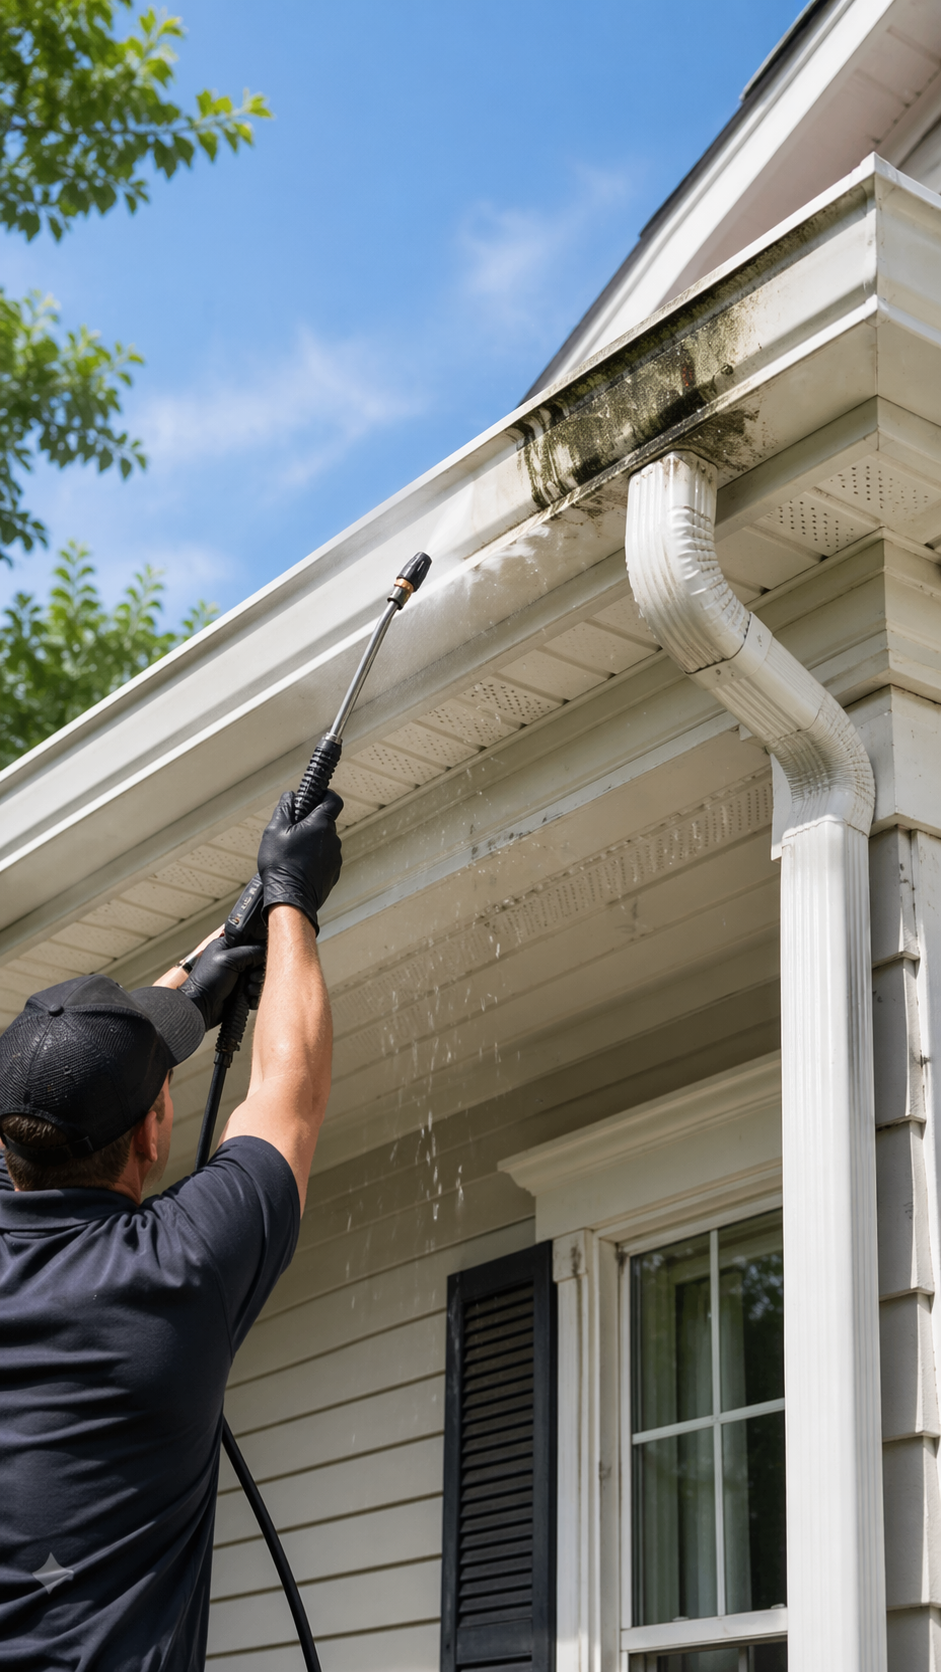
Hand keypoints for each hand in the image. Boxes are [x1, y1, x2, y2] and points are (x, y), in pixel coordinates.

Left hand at [180, 939, 266, 1028]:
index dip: (259, 951)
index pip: (253, 942)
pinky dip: (255, 996)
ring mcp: (239, 975)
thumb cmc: (206, 981)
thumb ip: (250, 951)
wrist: (201, 1007)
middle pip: (260, 961)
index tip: (258, 960)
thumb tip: (267, 950)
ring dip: (257, 985)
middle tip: (250, 977)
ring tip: (246, 990)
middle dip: (259, 971)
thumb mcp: (228, 958)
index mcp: (229, 946)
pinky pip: (258, 990)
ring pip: (261, 977)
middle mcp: (235, 959)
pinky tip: (247, 997)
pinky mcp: (242, 990)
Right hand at [257, 790, 342, 930]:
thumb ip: (284, 809)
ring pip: (325, 843)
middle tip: (292, 832)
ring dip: (313, 844)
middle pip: (326, 823)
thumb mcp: (274, 831)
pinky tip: (299, 868)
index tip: (315, 798)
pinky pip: (326, 860)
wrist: (290, 898)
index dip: (325, 796)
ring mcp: (336, 858)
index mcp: (320, 824)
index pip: (334, 800)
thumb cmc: (281, 864)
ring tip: (293, 855)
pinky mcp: (334, 874)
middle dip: (311, 824)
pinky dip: (315, 860)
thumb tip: (290, 796)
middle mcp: (333, 840)